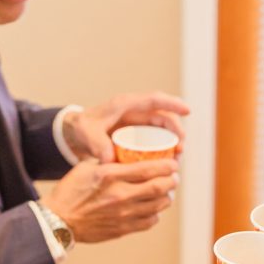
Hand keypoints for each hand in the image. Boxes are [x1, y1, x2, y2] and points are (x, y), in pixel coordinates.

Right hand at [41, 156, 179, 241]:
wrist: (59, 220)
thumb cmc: (71, 191)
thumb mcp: (86, 167)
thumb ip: (108, 161)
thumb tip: (126, 154)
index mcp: (110, 175)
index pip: (148, 169)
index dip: (167, 166)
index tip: (173, 164)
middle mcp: (120, 195)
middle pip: (159, 187)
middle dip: (171, 181)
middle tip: (173, 177)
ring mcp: (123, 214)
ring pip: (158, 205)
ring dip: (166, 197)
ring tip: (166, 192)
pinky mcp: (123, 229)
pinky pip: (149, 222)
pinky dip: (155, 214)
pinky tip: (152, 208)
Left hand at [62, 93, 189, 162]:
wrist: (75, 133)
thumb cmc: (82, 128)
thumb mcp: (87, 134)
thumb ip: (97, 144)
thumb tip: (109, 160)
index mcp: (126, 105)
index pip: (154, 100)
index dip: (172, 103)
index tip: (188, 110)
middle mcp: (136, 112)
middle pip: (164, 117)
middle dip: (176, 131)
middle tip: (180, 149)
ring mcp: (139, 124)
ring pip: (163, 130)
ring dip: (173, 142)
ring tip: (176, 158)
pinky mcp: (139, 136)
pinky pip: (156, 141)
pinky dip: (164, 150)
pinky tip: (167, 163)